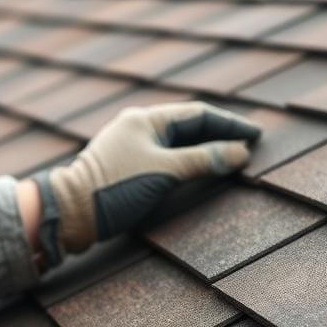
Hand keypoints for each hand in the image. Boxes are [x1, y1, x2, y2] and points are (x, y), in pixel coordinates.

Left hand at [33, 102, 258, 264]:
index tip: (256, 134)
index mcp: (145, 119)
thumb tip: (240, 152)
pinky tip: (200, 172)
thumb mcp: (165, 172)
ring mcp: (130, 146)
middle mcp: (137, 126)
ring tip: (232, 158)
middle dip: (220, 135)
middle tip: (250, 145)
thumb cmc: (115, 188)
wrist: (71, 212)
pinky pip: (165, 156)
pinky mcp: (125, 166)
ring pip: (176, 142)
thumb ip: (204, 160)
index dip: (229, 123)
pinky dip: (187, 161)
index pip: (197, 114)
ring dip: (204, 149)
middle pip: (188, 126)